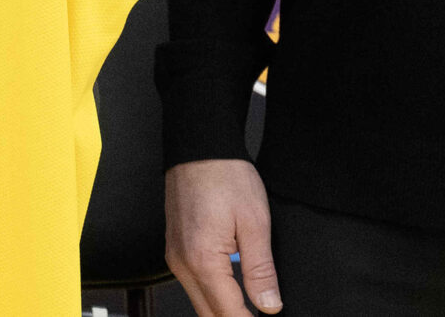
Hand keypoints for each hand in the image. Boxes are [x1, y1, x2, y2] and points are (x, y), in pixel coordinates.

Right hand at [165, 159, 281, 315]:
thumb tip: (269, 305)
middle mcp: (183, 264)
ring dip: (225, 311)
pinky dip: (214, 295)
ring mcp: (175, 257)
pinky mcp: (175, 249)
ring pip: (200, 303)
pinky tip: (235, 290)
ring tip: (253, 308)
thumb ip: (260, 270)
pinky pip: (194, 285)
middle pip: (209, 316)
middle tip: (262, 315)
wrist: (199, 146)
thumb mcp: (255, 223)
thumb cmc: (225, 175)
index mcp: (203, 261)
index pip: (229, 315)